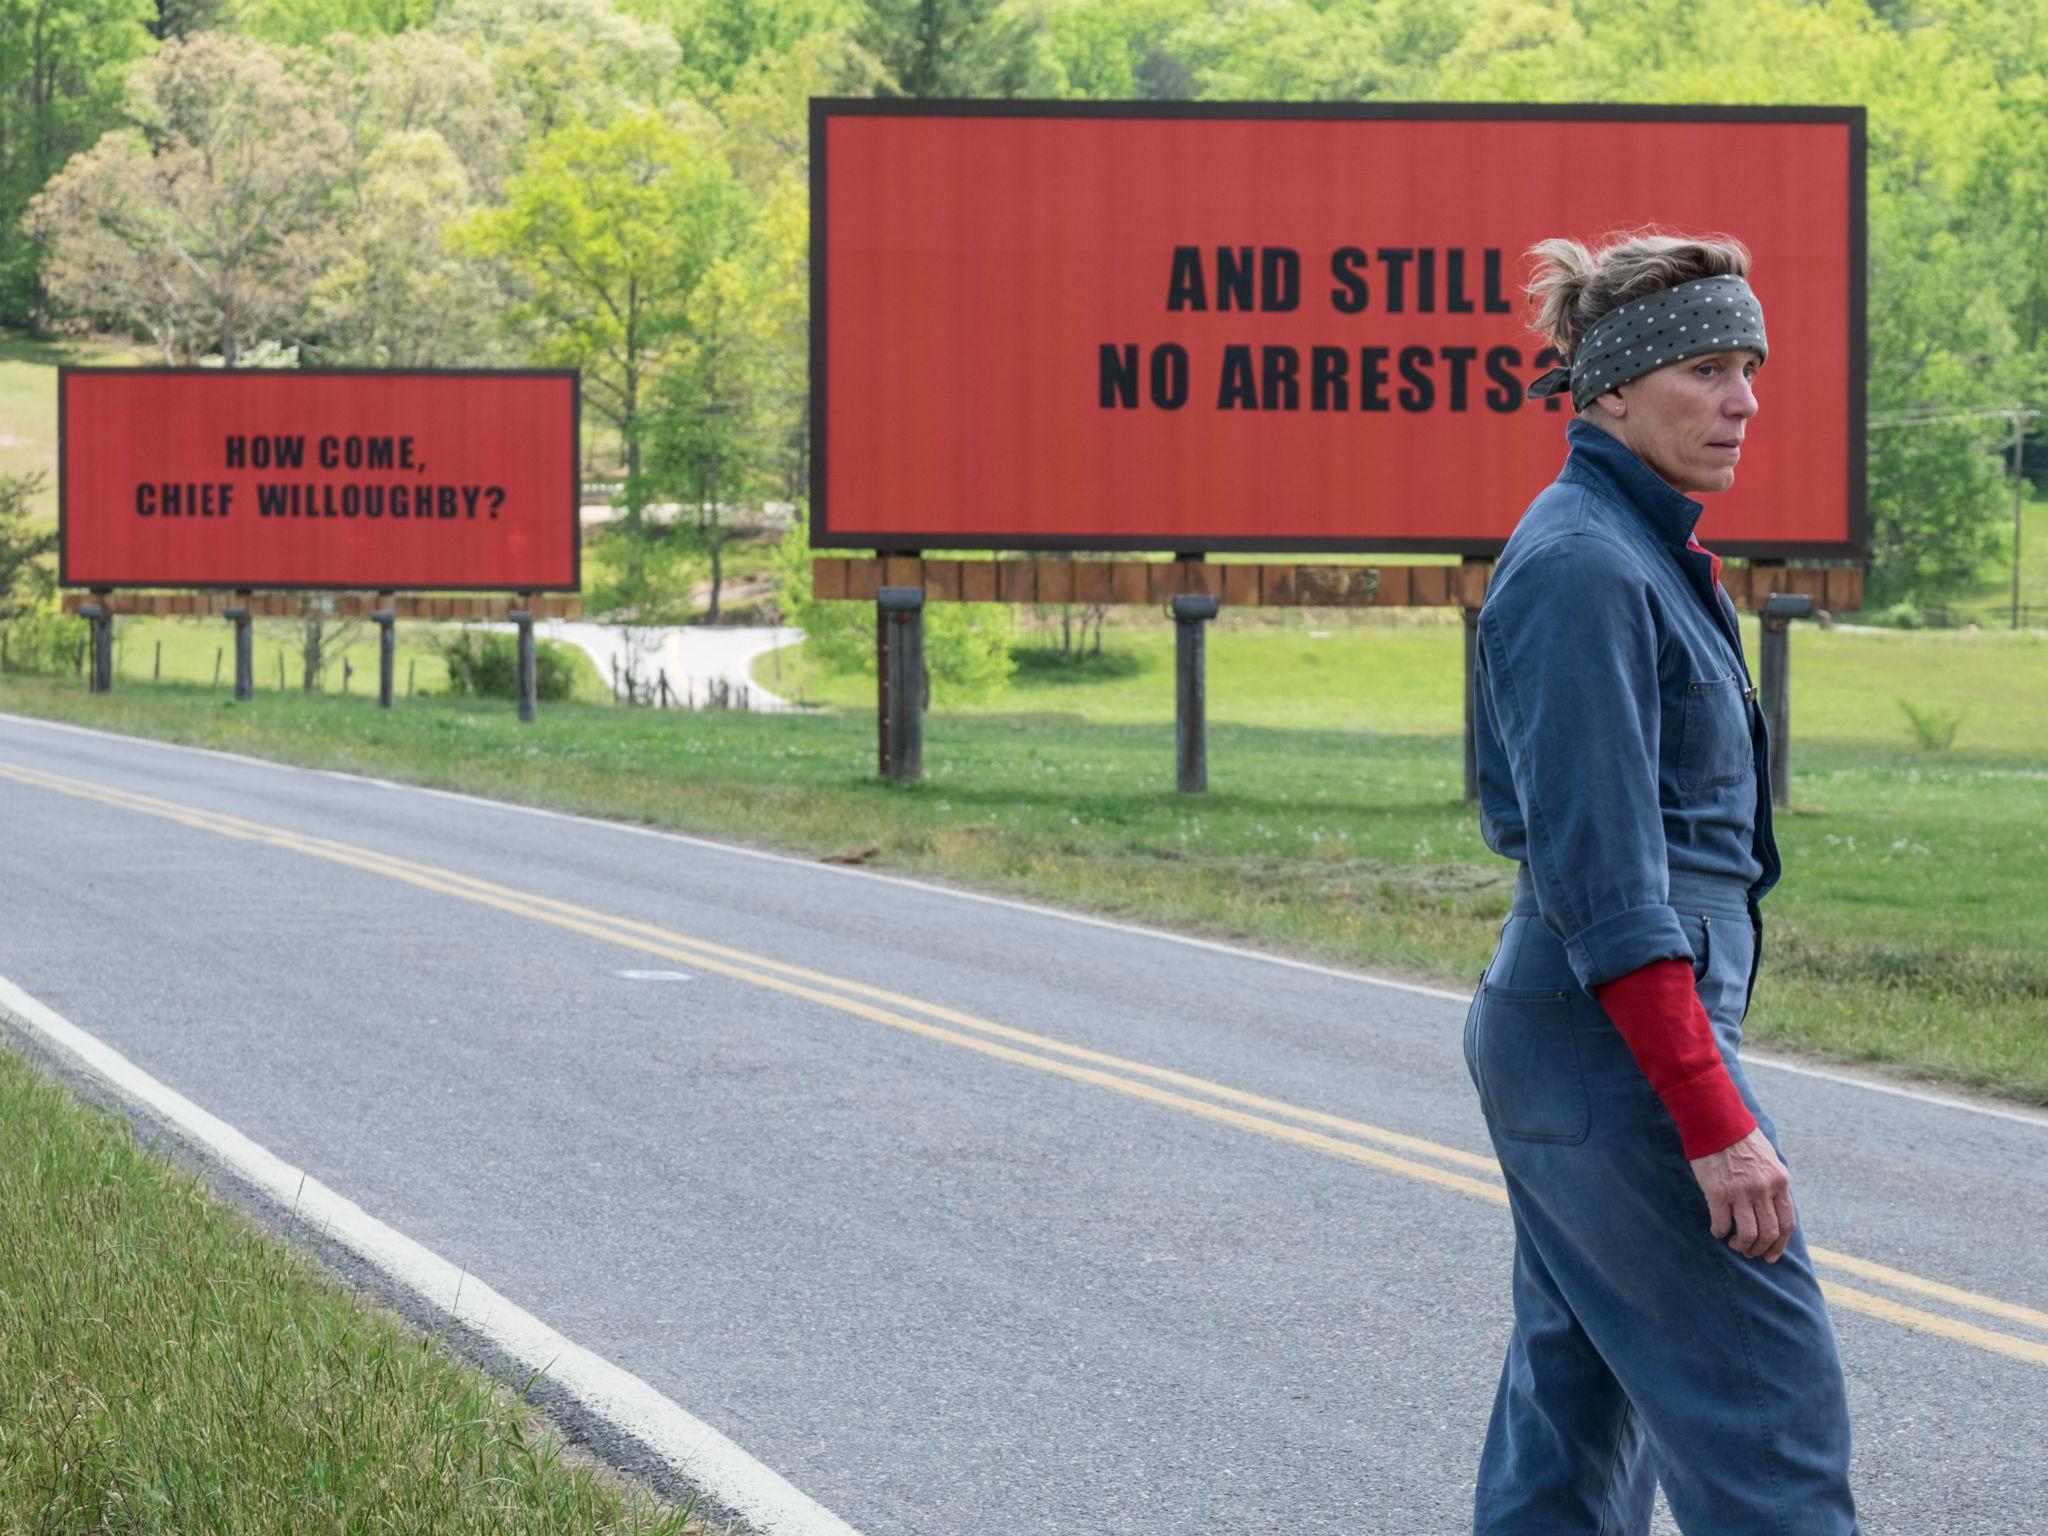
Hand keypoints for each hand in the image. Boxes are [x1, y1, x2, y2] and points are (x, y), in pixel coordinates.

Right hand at [1688, 1127, 1796, 1261]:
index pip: (1787, 1224)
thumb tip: (1773, 1210)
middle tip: (1749, 1251)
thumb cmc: (1741, 1140)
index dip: (1779, 1245)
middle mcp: (1763, 1189)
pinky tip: (1717, 1230)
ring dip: (1742, 1245)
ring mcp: (1741, 1191)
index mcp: (1779, 1182)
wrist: (1716, 1122)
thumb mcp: (1769, 1160)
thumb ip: (1774, 1184)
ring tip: (1734, 1243)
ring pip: (1749, 1234)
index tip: (1770, 1255)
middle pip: (1769, 1233)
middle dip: (1759, 1249)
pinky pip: (1721, 1223)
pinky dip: (1719, 1232)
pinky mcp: (1717, 1192)